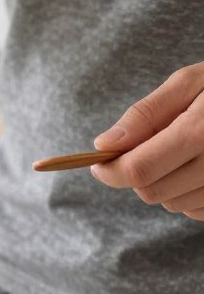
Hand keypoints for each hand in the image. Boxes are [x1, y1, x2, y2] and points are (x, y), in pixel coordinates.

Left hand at [92, 62, 203, 220]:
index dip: (111, 171)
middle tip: (149, 148)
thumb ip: (146, 114)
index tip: (98, 164)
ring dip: (165, 185)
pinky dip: (189, 194)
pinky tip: (201, 167)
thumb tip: (104, 145)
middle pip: (152, 192)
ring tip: (184, 152)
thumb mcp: (191, 82)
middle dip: (138, 175)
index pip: (140, 170)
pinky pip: (199, 211)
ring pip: (174, 205)